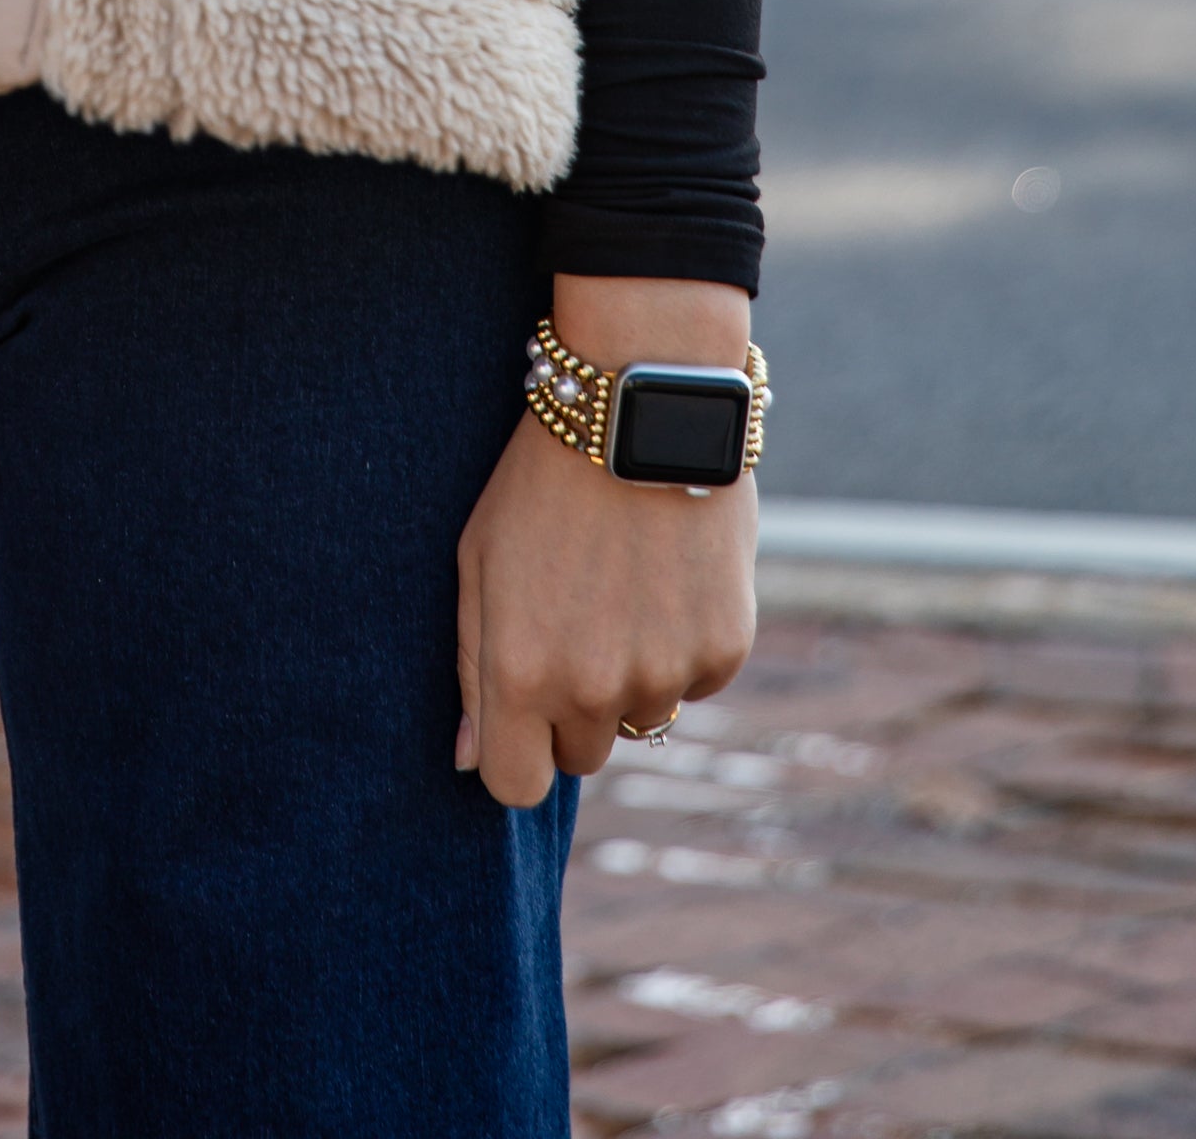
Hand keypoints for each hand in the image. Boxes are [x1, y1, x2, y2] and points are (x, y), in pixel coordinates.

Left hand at [453, 277, 756, 801]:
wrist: (639, 410)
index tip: (521, 717)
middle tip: (574, 622)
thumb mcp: (479, 562)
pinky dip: (683, 645)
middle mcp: (596, 689)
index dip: (517, 754)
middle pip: (582, 754)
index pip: (517, 785)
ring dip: (631, 675)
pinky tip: (668, 575)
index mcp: (524, 673)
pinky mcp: (723, 649)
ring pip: (642, 718)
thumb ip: (473, 666)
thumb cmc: (540, 482)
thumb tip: (472, 760)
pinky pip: (695, 681)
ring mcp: (665, 673)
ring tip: (622, 586)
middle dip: (573, 708)